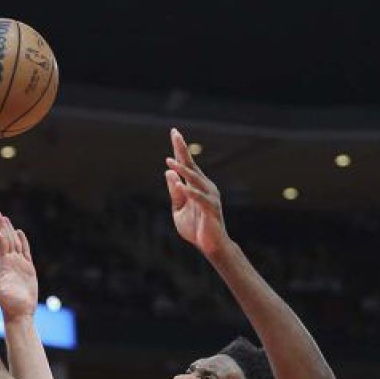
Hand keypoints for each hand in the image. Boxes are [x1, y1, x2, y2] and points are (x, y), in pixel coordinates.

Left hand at [0, 212, 38, 319]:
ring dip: (12, 231)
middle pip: (7, 240)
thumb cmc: (7, 304)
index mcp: (2, 264)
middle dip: (3, 227)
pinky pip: (26, 252)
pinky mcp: (28, 268)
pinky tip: (21, 233)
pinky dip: (23, 242)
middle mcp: (10, 262)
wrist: (20, 312)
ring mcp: (19, 264)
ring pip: (16, 243)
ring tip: (7, 220)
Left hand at [164, 128, 229, 255]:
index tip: (174, 132)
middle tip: (175, 134)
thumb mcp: (179, 208)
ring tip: (170, 161)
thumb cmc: (195, 227)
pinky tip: (181, 186)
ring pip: (196, 179)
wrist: (210, 246)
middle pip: (192, 165)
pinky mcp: (211, 209)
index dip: (180, 148)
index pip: (187, 163)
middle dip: (183, 150)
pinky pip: (200, 198)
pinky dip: (190, 192)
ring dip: (183, 170)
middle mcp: (205, 187)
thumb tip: (168, 172)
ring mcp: (210, 197)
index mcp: (197, 185)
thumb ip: (174, 192)